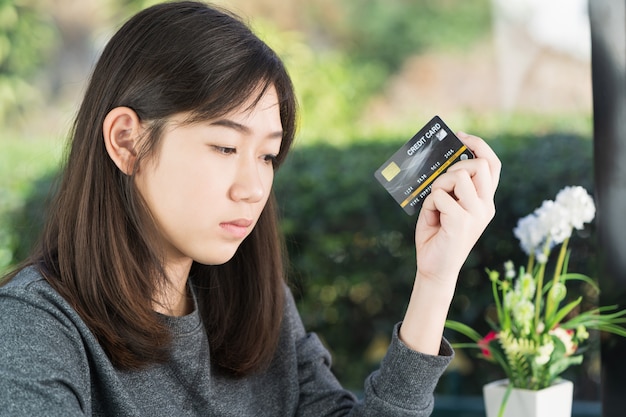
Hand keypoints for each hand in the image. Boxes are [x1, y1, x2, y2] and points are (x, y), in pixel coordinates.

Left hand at [415, 132, 499, 286]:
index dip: (479, 145)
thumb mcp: (445, 206)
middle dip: (455, 167)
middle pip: (479, 165)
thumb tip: (442, 164)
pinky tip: (431, 218)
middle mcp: (485, 206)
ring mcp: (476, 214)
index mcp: (484, 201)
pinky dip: (429, 203)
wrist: (434, 268)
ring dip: (439, 185)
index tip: (461, 136)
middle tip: (441, 184)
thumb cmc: (437, 235)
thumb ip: (450, 187)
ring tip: (434, 203)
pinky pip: (439, 196)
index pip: (492, 165)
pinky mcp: (461, 222)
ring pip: (457, 177)